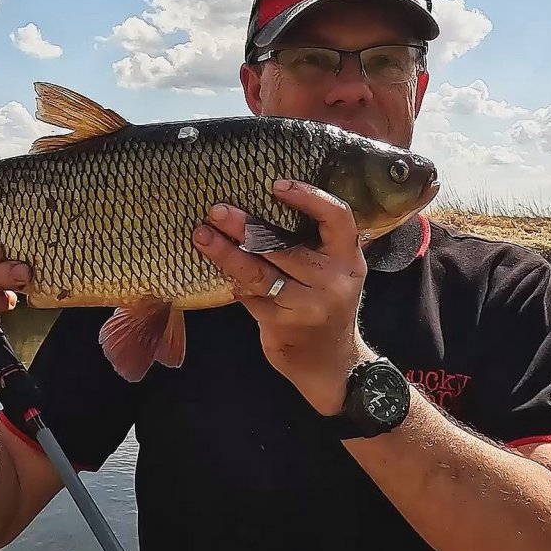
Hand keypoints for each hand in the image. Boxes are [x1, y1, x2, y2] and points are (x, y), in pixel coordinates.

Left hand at [192, 179, 368, 414]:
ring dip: (226, 254)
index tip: (277, 185)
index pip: (337, 218)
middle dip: (244, 226)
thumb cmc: (325, 305)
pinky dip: (232, 284)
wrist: (332, 365)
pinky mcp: (285, 325)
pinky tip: (216, 272)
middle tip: (216, 210)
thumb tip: (261, 203)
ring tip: (202, 236)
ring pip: (260, 273)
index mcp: (349, 258)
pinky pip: (251, 297)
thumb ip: (312, 244)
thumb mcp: (334, 272)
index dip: (309, 197)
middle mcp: (334, 280)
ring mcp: (309, 305)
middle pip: (283, 246)